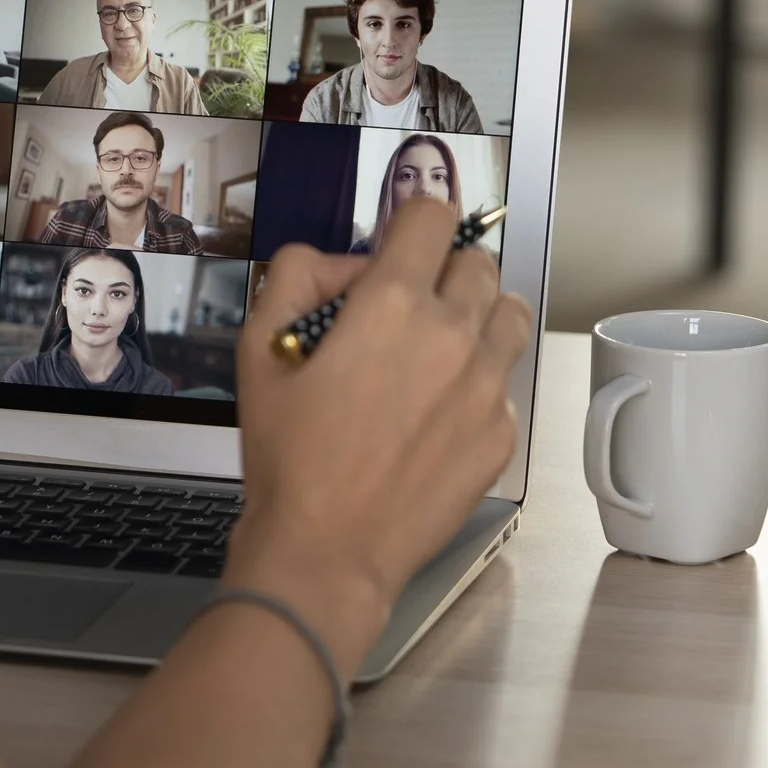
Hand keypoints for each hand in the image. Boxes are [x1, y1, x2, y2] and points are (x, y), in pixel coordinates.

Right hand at [227, 198, 532, 665]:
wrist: (326, 551)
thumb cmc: (290, 459)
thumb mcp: (258, 350)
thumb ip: (295, 277)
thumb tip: (335, 261)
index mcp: (392, 304)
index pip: (432, 216)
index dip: (411, 220)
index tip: (400, 241)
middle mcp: (452, 336)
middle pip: (479, 262)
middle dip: (443, 271)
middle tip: (409, 304)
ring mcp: (485, 388)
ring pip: (510, 315)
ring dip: (478, 317)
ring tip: (437, 348)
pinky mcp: (500, 435)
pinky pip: (504, 383)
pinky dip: (476, 385)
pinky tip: (434, 414)